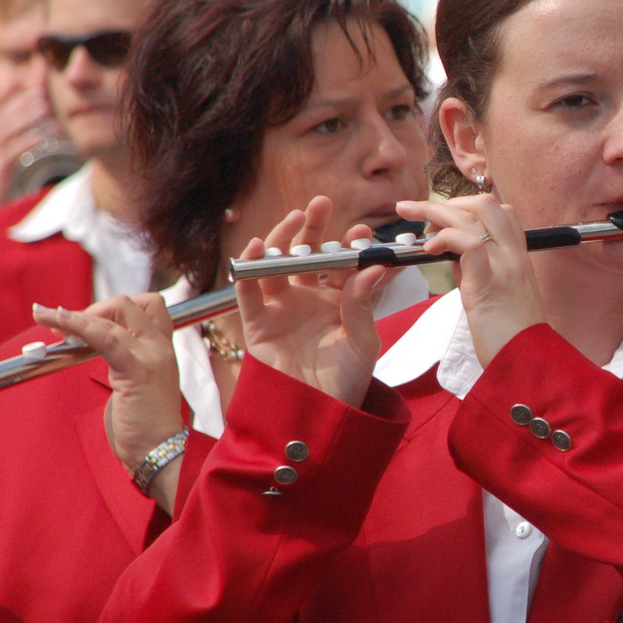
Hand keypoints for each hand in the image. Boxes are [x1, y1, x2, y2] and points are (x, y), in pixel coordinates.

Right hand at [0, 87, 54, 211]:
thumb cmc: (5, 175)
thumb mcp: (11, 151)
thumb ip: (19, 134)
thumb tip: (36, 117)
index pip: (2, 110)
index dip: (17, 98)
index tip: (36, 89)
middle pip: (4, 115)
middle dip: (23, 102)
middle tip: (42, 94)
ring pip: (7, 128)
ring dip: (27, 115)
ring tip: (45, 107)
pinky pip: (13, 149)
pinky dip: (28, 139)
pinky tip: (42, 134)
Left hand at [33, 294, 182, 486]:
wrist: (158, 452)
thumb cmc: (144, 426)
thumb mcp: (136, 385)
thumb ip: (122, 362)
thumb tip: (88, 346)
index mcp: (162, 349)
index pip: (146, 307)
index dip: (112, 308)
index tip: (85, 321)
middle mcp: (160, 347)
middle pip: (129, 304)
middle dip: (93, 309)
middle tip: (64, 326)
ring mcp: (151, 356)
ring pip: (115, 315)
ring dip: (74, 314)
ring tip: (45, 317)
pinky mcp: (136, 370)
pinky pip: (104, 337)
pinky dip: (77, 325)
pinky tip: (57, 319)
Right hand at [235, 196, 383, 406]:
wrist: (316, 418)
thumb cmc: (345, 381)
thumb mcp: (362, 342)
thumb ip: (362, 304)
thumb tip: (373, 267)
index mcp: (339, 301)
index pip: (343, 265)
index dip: (350, 246)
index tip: (361, 231)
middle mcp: (308, 299)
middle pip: (307, 256)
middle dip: (313, 229)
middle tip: (321, 204)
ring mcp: (282, 309)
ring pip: (277, 266)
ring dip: (283, 240)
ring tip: (294, 219)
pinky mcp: (258, 324)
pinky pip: (249, 292)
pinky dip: (249, 270)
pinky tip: (258, 249)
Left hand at [395, 194, 543, 365]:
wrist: (527, 364)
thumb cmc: (509, 336)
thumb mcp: (493, 294)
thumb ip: (474, 269)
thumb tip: (450, 251)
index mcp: (517, 256)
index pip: (498, 211)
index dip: (466, 206)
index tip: (440, 218)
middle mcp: (515, 255)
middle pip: (487, 203)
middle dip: (447, 201)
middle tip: (416, 211)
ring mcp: (505, 266)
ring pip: (475, 215)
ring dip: (436, 211)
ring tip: (413, 221)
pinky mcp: (489, 283)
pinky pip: (469, 244)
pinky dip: (445, 237)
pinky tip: (430, 249)